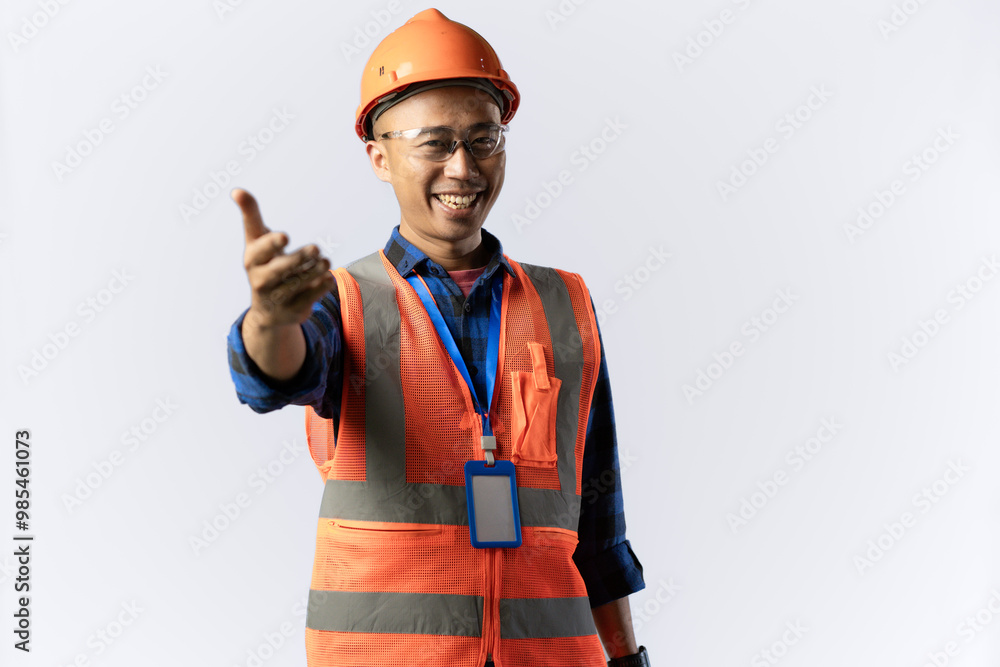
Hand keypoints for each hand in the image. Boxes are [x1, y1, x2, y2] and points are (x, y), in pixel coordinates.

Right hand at [233, 188, 334, 329]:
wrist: (268, 310)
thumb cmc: (264, 264)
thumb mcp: (256, 241)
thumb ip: (251, 216)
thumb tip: (237, 190)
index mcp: (252, 260)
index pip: (259, 252)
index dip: (272, 244)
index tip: (285, 236)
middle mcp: (260, 281)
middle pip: (280, 269)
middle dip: (299, 258)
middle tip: (316, 247)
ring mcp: (276, 299)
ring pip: (297, 284)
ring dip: (314, 271)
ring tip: (325, 261)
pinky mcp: (292, 312)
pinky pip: (309, 299)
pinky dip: (320, 287)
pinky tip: (327, 277)